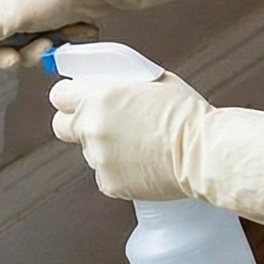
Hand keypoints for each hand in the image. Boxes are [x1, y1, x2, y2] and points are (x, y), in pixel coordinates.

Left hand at [49, 69, 263, 231]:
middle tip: (99, 122)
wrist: (203, 152)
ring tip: (138, 144)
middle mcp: (92, 128)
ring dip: (104, 147)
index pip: (59, 95)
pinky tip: (142, 162)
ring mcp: (98, 158)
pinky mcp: (109, 183)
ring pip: (88, 151)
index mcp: (99, 97)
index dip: (69, 96)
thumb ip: (118, 83)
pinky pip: (104, 173)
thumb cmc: (184, 113)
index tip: (78, 99)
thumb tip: (101, 84)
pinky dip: (118, 169)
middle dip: (74, 123)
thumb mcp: (150, 81)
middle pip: (60, 126)